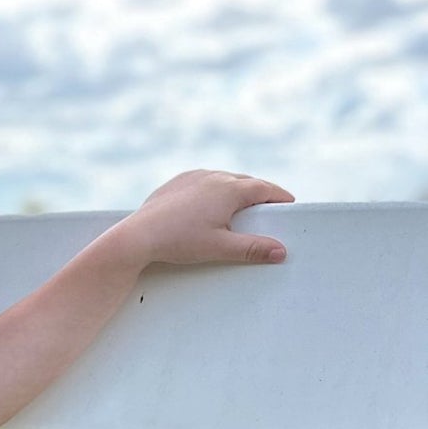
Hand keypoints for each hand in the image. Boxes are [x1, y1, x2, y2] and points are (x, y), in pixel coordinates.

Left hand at [116, 169, 294, 269]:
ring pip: (223, 179)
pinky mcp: (176, 182)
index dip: (279, 196)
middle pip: (246, 181)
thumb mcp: (220, 248)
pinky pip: (202, 181)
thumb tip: (281, 252)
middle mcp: (213, 176)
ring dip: (236, 189)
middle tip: (269, 206)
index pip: (264, 189)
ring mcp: (193, 176)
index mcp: (230, 189)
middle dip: (260, 193)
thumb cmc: (179, 241)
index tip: (289, 204)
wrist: (138, 236)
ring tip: (242, 204)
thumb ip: (252, 249)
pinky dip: (213, 189)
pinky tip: (210, 200)